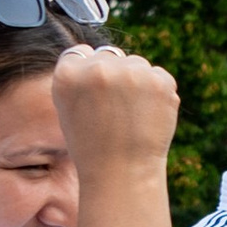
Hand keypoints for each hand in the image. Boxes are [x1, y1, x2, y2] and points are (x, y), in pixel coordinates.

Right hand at [50, 41, 181, 173]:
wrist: (122, 173)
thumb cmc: (92, 147)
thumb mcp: (68, 109)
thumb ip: (78, 79)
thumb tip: (96, 54)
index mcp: (67, 74)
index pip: (80, 53)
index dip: (88, 72)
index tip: (95, 92)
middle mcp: (97, 68)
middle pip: (110, 56)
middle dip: (115, 76)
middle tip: (116, 110)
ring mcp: (130, 72)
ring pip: (136, 64)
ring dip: (138, 83)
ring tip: (132, 117)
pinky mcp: (159, 80)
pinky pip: (159, 76)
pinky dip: (158, 93)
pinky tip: (148, 117)